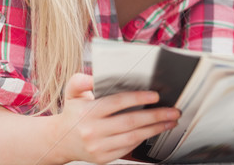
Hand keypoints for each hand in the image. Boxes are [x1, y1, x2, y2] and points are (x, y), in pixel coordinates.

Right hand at [53, 73, 179, 163]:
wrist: (59, 140)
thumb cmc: (73, 112)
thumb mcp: (72, 92)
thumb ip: (82, 81)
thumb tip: (96, 76)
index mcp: (88, 112)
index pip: (117, 103)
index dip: (138, 98)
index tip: (156, 96)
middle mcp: (93, 131)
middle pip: (130, 122)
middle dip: (156, 116)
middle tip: (173, 111)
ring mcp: (98, 147)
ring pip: (133, 137)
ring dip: (155, 129)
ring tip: (170, 122)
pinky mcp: (103, 158)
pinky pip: (128, 149)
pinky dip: (143, 139)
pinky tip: (154, 131)